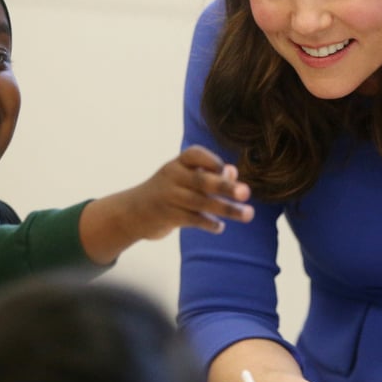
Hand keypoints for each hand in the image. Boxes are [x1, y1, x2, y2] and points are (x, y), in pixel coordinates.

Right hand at [131, 145, 254, 239]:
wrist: (133, 212)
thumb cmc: (169, 191)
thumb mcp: (185, 178)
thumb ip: (210, 174)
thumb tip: (233, 172)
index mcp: (178, 163)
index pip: (195, 154)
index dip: (212, 161)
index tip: (226, 170)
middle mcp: (172, 176)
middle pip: (201, 180)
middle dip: (225, 187)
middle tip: (246, 192)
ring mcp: (169, 197)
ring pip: (201, 203)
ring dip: (226, 209)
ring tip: (248, 214)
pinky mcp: (167, 216)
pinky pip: (192, 219)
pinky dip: (209, 223)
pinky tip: (220, 227)